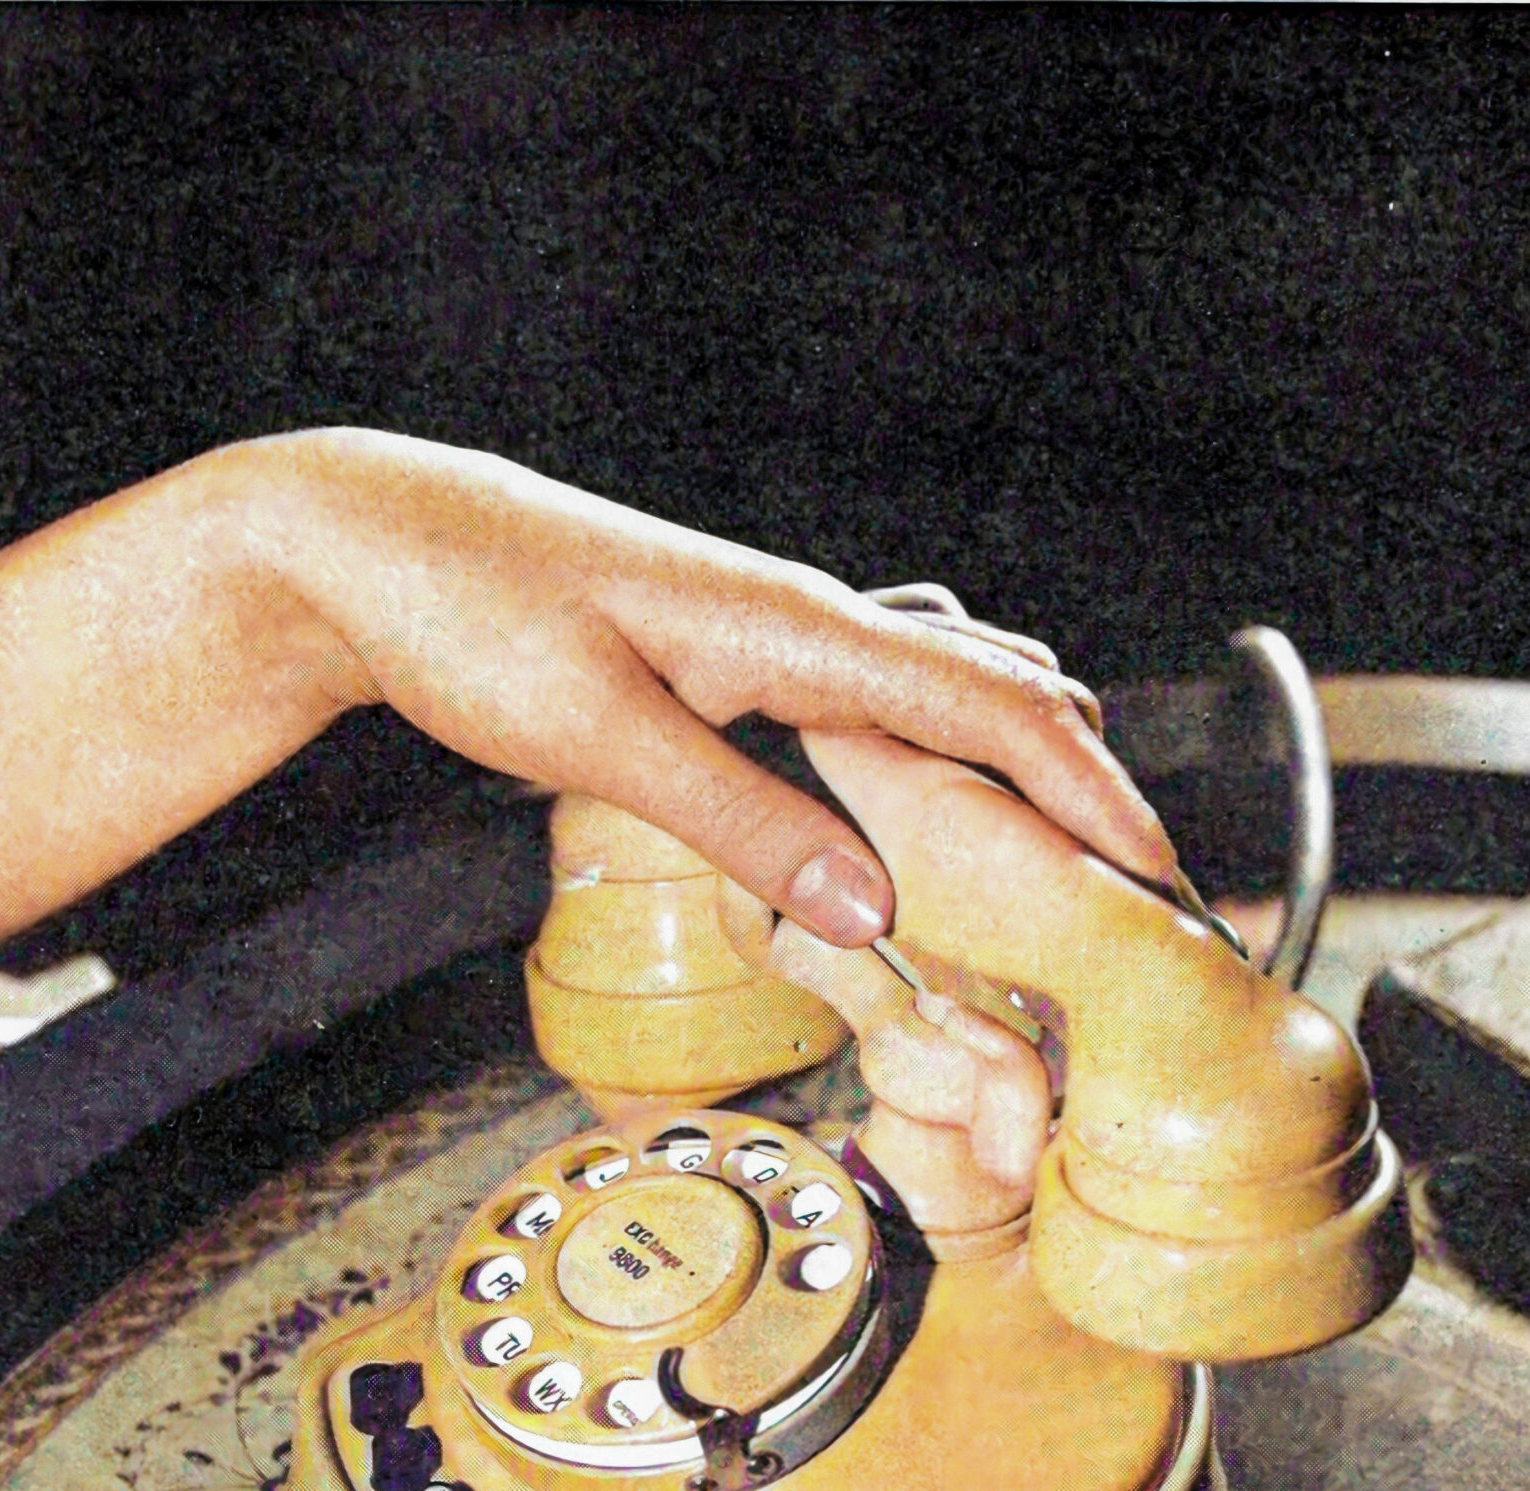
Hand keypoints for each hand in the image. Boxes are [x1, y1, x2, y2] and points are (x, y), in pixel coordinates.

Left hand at [0, 428, 1174, 1128]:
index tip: (1161, 876)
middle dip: (1083, 792)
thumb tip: (870, 906)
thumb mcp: (597, 734)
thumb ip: (738, 818)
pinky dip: (936, 764)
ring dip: (1019, 775)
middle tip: (1146, 892)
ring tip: (1077, 862)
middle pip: (992, 699)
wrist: (367, 544)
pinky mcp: (726, 660)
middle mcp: (802, 622)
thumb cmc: (466, 617)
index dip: (1089, 795)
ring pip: (940, 697)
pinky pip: (873, 710)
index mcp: (793, 630)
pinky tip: (932, 808)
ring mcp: (768, 636)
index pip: (992, 710)